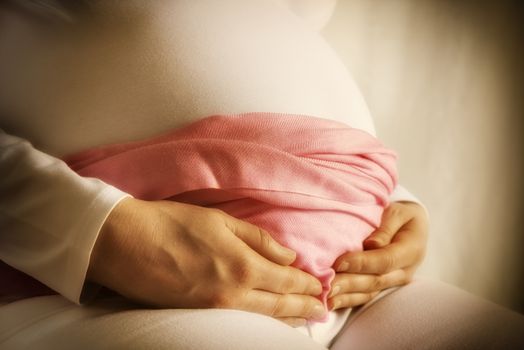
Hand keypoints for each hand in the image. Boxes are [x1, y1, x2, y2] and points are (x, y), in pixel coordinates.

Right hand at [87, 198, 324, 325]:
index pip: (287, 281)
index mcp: (242, 265)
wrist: (125, 244)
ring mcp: (215, 310)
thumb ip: (257, 239)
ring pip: (262, 318)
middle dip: (305, 307)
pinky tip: (268, 321)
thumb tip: (287, 255)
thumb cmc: (171, 224)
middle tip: (323, 310)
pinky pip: (241, 323)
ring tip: (305, 321)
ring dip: (288, 319)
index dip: (307, 285)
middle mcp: (234, 294)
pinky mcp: (198, 316)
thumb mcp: (220, 221)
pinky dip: (262, 323)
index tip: (321, 286)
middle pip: (280, 305)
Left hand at [328, 201, 427, 309]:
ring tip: (326, 298)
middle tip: (327, 286)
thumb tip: (372, 244)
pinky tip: (331, 302)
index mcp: (411, 250)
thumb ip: (386, 227)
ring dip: (346, 296)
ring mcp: (394, 281)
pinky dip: (348, 300)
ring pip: (369, 292)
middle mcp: (404, 271)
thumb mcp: (399, 212)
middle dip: (349, 284)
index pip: (385, 260)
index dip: (362, 263)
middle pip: (375, 280)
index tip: (339, 262)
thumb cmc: (403, 215)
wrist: (414, 226)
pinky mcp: (383, 286)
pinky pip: (366, 296)